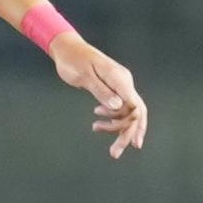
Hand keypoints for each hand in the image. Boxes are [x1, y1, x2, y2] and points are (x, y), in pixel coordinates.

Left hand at [50, 35, 147, 157]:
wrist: (67, 49)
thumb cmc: (73, 60)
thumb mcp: (84, 76)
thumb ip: (101, 91)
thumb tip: (118, 107)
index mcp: (120, 78)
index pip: (135, 105)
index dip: (136, 126)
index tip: (132, 143)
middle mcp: (124, 82)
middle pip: (134, 113)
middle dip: (126, 134)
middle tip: (114, 153)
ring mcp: (120, 86)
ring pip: (127, 112)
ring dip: (116, 128)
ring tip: (96, 131)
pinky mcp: (113, 89)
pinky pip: (119, 108)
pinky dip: (111, 119)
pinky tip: (98, 124)